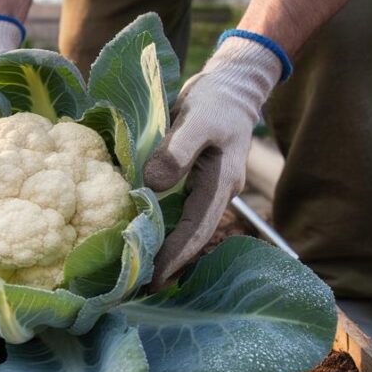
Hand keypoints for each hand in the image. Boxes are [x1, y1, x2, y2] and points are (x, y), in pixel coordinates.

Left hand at [143, 37, 282, 288]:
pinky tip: (145, 237)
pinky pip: (179, 209)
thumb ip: (177, 150)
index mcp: (220, 183)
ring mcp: (208, 187)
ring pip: (186, 226)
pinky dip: (164, 226)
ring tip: (139, 273)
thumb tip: (152, 184)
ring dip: (166, 249)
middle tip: (139, 288)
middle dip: (169, 263)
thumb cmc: (216, 99)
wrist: (233, 83)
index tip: (154, 278)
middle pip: (193, 236)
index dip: (176, 255)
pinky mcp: (195, 178)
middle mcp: (217, 192)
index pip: (196, 229)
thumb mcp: (197, 118)